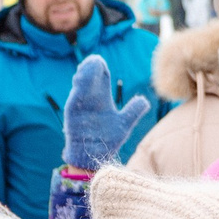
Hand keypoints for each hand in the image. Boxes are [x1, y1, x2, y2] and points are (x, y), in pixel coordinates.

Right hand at [61, 55, 151, 170]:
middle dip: (90, 66)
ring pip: (80, 85)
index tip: (100, 62)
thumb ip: (133, 110)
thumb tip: (144, 100)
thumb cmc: (107, 140)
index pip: (100, 75)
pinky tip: (79, 80)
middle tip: (94, 61)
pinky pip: (74, 98)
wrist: (95, 157)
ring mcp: (80, 105)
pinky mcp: (73, 114)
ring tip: (87, 67)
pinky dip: (78, 89)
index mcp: (101, 97)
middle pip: (89, 76)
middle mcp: (90, 98)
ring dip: (83, 75)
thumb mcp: (124, 123)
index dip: (99, 67)